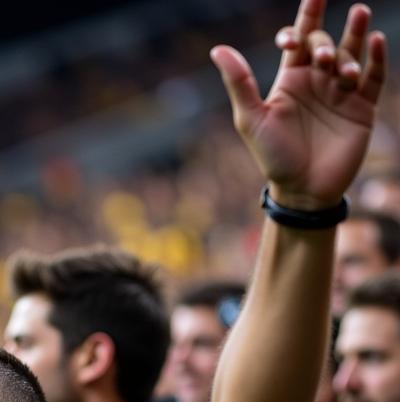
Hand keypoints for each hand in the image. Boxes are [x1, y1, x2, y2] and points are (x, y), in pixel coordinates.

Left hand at [211, 0, 386, 207]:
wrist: (302, 190)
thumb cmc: (273, 157)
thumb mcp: (251, 119)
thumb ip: (239, 83)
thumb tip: (217, 49)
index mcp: (291, 80)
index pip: (299, 38)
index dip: (301, 22)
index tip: (292, 36)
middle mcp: (317, 81)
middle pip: (325, 44)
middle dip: (325, 44)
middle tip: (323, 61)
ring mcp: (341, 92)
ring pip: (351, 52)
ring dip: (354, 35)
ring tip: (360, 14)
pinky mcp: (362, 107)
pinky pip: (375, 76)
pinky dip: (376, 57)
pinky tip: (375, 41)